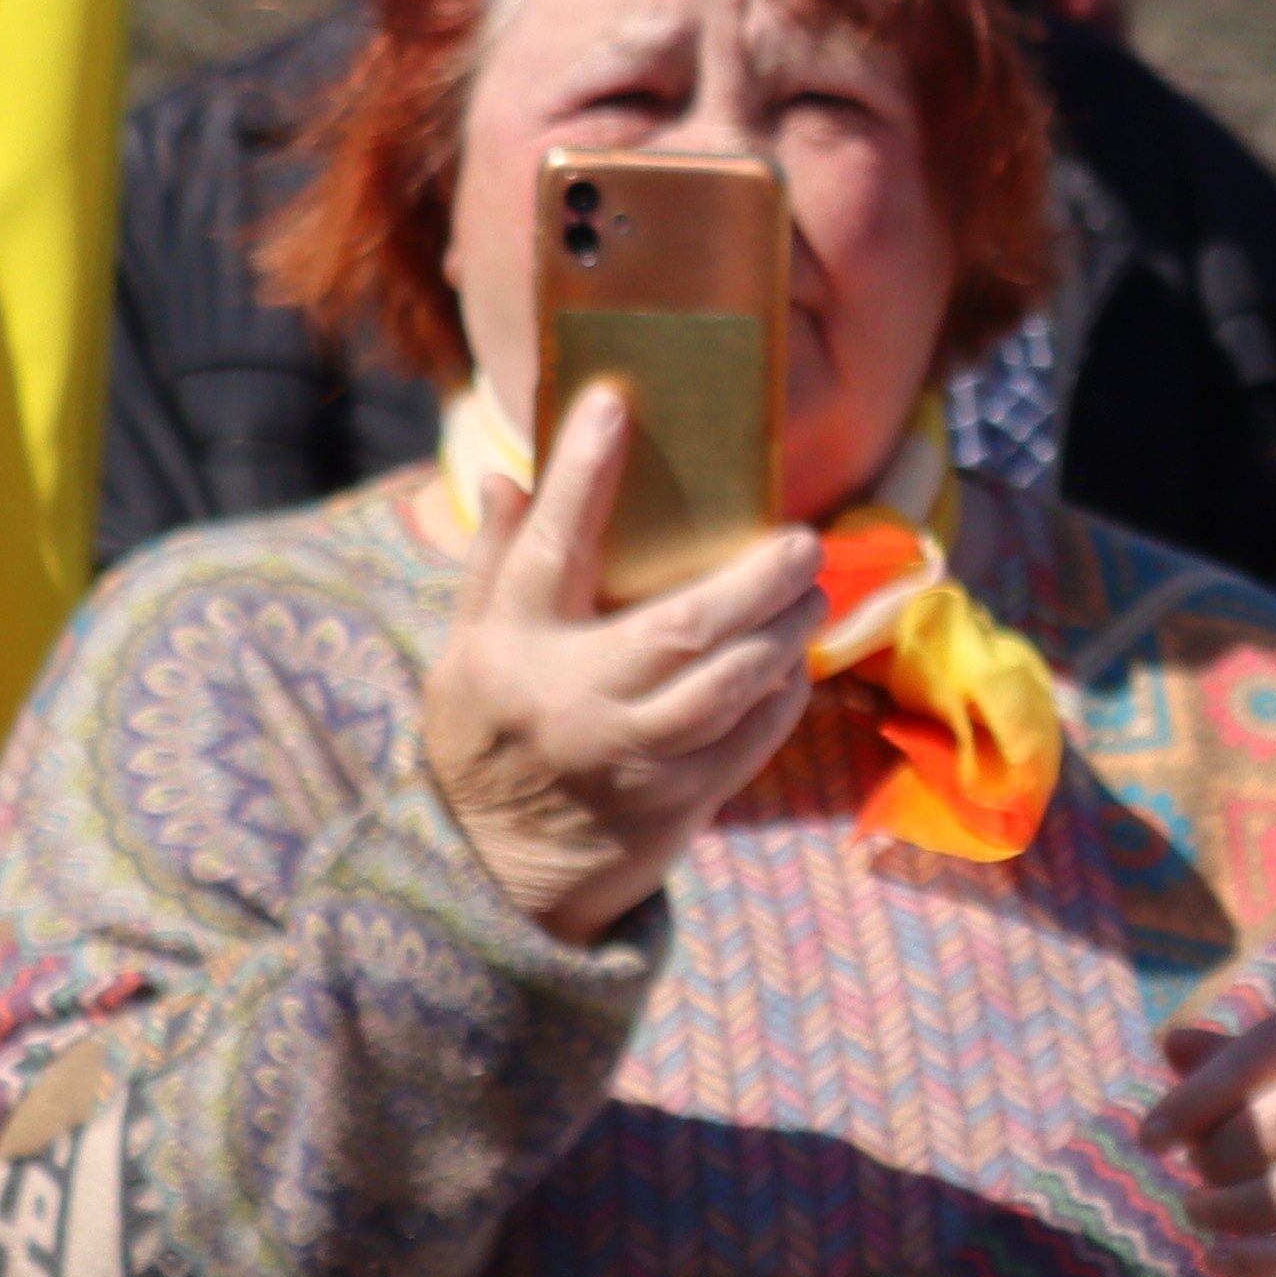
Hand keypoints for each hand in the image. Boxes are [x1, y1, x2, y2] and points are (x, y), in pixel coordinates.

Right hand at [421, 381, 822, 943]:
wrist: (495, 872)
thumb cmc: (487, 738)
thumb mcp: (465, 652)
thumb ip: (491, 565)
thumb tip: (506, 477)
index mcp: (511, 647)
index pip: (548, 546)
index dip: (582, 474)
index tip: (614, 404)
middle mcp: (574, 699)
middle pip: (678, 627)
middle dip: (753, 580)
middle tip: (802, 542)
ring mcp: (631, 757)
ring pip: (729, 687)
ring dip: (783, 636)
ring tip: (810, 594)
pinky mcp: (676, 804)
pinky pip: (750, 742)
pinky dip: (781, 698)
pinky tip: (793, 662)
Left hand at [1139, 1009, 1275, 1276]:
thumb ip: (1227, 1057)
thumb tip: (1172, 1043)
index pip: (1260, 1056)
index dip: (1196, 1099)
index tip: (1149, 1140)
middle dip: (1217, 1158)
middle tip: (1196, 1174)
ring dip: (1233, 1211)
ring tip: (1200, 1211)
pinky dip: (1262, 1262)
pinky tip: (1217, 1260)